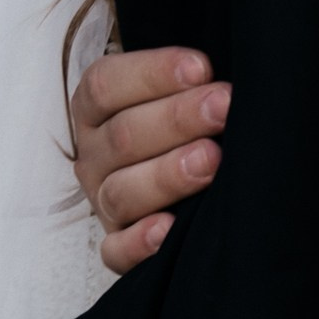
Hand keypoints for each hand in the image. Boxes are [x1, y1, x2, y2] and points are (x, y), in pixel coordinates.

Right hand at [70, 45, 227, 273]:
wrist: (186, 158)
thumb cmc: (188, 115)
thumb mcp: (181, 87)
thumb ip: (191, 78)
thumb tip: (217, 70)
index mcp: (96, 107)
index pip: (105, 85)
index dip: (152, 74)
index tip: (201, 67)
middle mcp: (95, 153)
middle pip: (122, 136)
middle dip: (177, 119)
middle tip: (223, 106)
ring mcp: (103, 200)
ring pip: (122, 191)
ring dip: (167, 175)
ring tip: (211, 160)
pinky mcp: (117, 244)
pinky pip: (117, 251)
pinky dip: (140, 243)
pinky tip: (169, 228)